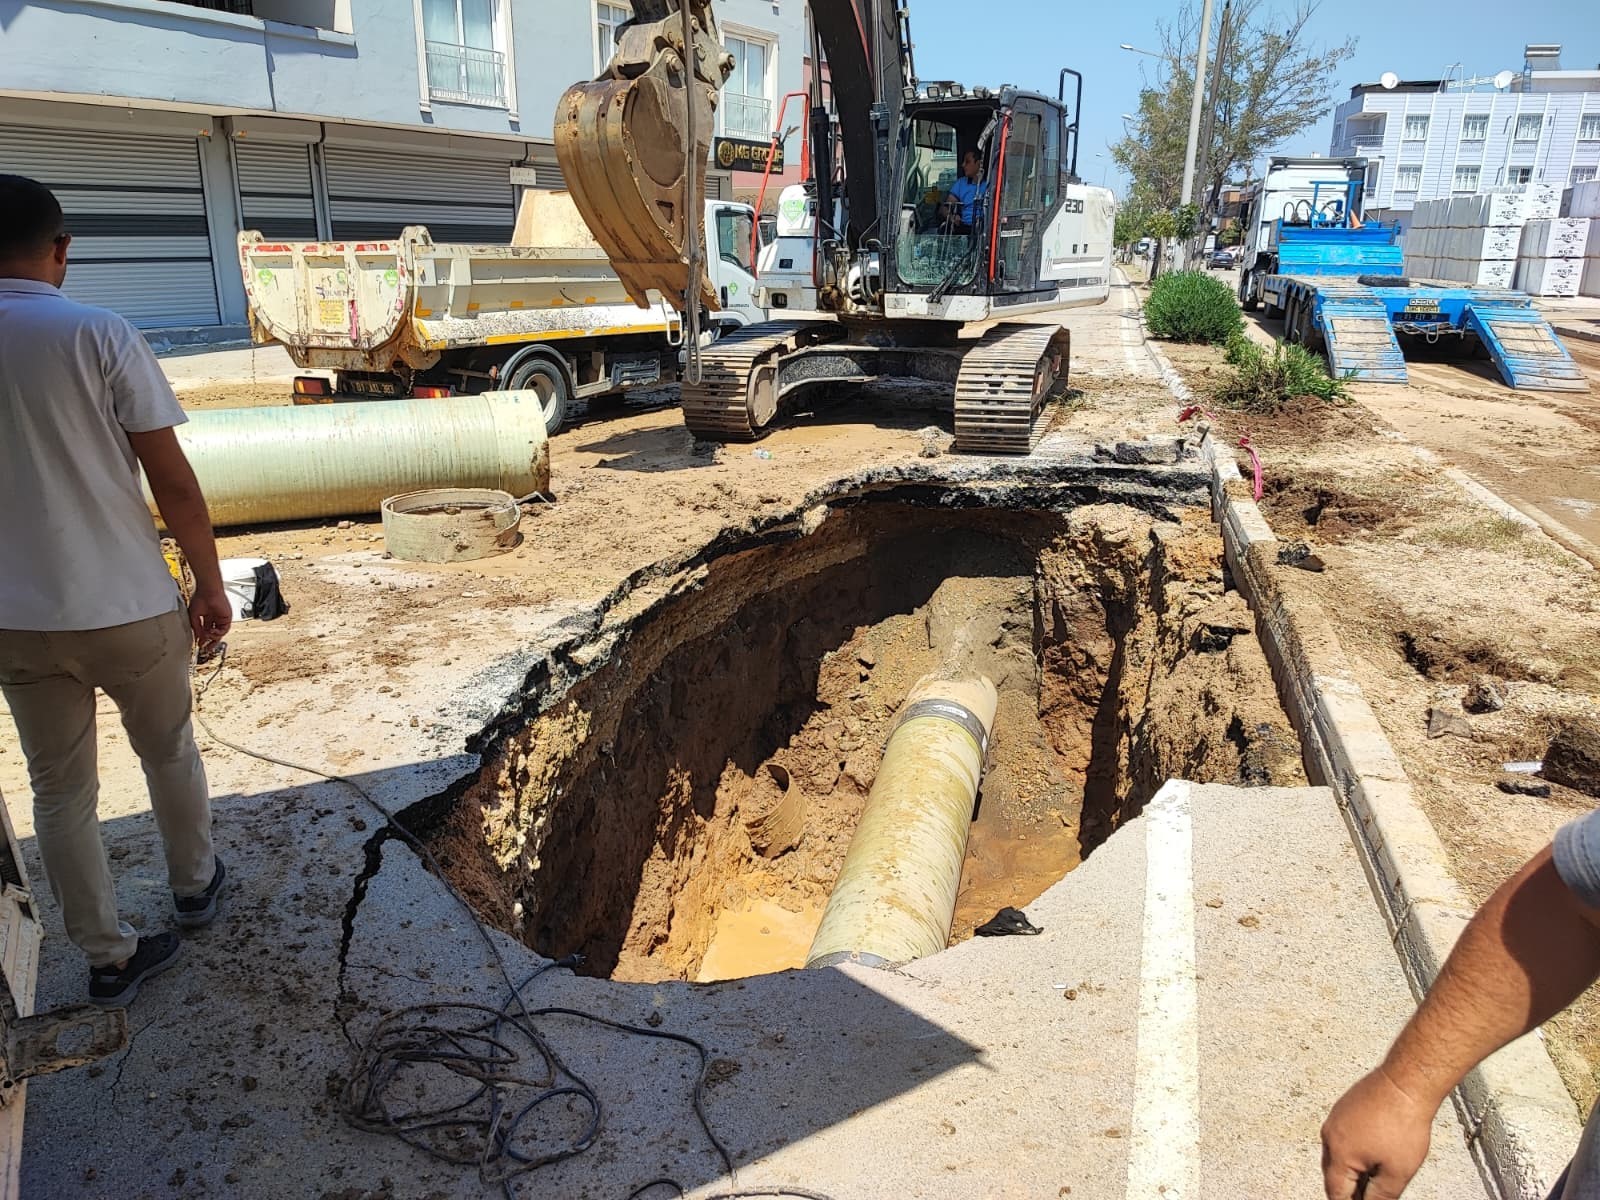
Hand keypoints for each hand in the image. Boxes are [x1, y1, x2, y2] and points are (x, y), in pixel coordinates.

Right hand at [188, 584, 232, 651]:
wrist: (208, 591)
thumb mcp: (194, 617)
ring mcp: (221, 619)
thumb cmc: (200, 599)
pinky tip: (212, 632)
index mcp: (206, 617)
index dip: (202, 639)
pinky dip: (218, 633)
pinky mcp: (227, 618)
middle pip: (214, 634)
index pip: (205, 631)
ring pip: (219, 633)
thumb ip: (197, 628)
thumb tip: (198, 639)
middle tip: (207, 650)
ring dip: (213, 638)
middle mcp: (214, 618)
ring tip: (207, 636)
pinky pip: (224, 630)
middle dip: (211, 643)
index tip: (199, 645)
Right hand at [1321, 1066, 1435, 1198]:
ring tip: (1371, 1181)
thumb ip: (1381, 1196)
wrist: (1405, 1083)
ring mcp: (1336, 1119)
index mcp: (1338, 1153)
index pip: (1335, 1193)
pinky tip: (1371, 1155)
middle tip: (1366, 1197)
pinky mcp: (1344, 1108)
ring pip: (1336, 1155)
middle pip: (1332, 1174)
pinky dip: (1353, 1153)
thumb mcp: (1397, 1171)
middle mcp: (1330, 1135)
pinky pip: (1342, 1138)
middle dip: (1348, 1191)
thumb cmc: (1403, 1121)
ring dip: (1350, 1171)